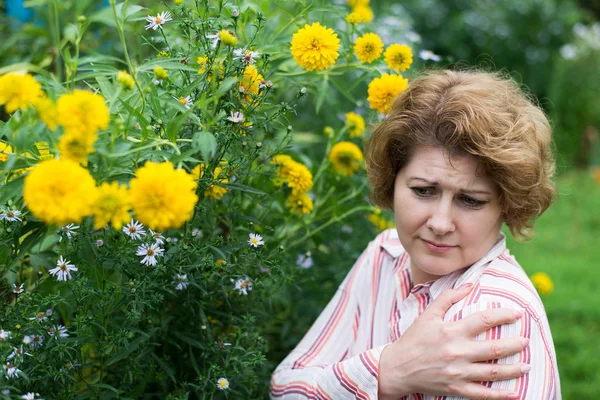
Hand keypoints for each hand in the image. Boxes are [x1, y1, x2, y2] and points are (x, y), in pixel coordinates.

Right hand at [378, 283, 528, 399]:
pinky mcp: (456, 388)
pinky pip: (482, 394)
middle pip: (494, 348)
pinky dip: (499, 395)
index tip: (517, 314)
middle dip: (514, 344)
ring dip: (514, 369)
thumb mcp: (427, 315)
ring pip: (493, 372)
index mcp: (451, 331)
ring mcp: (458, 372)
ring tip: (528, 366)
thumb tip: (470, 285)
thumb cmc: (412, 339)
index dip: (503, 315)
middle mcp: (457, 351)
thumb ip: (448, 298)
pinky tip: (514, 393)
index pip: (484, 320)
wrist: (397, 368)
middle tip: (526, 341)